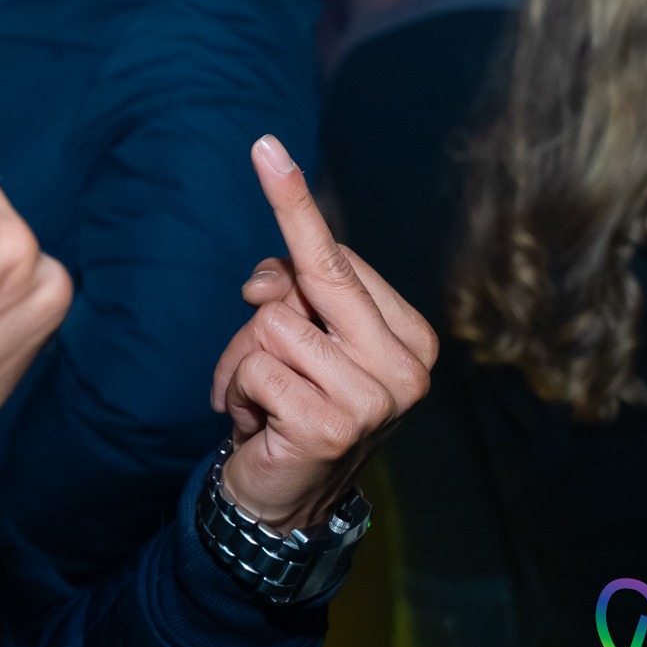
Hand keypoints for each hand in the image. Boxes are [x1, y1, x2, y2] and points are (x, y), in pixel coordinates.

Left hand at [210, 135, 437, 532]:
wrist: (281, 499)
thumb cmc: (287, 406)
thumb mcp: (294, 339)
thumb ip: (290, 294)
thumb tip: (266, 281)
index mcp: (408, 336)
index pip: (340, 257)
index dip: (293, 207)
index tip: (265, 146)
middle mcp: (407, 366)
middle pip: (311, 280)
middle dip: (266, 292)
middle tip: (254, 328)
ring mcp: (376, 398)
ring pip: (271, 325)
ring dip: (244, 361)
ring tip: (263, 400)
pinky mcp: (333, 424)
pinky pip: (255, 368)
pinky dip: (238, 391)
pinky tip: (259, 424)